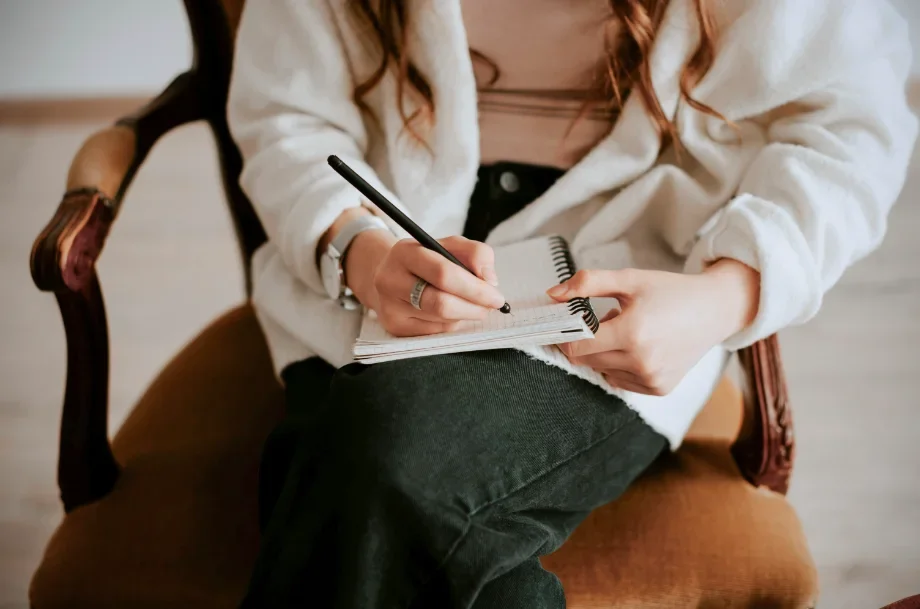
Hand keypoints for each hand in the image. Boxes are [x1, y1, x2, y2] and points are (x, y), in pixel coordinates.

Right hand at [346, 231, 505, 336]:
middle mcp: (391, 279)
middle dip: (474, 307)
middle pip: (441, 303)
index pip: (443, 273)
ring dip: (466, 315)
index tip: (496, 295)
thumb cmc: (427, 260)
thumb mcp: (451, 245)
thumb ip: (476, 253)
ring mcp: (390, 307)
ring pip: (441, 320)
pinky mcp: (394, 327)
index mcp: (405, 252)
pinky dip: (452, 323)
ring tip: (472, 305)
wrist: (390, 275)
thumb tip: (490, 281)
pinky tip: (452, 313)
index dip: (475, 288)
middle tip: (491, 306)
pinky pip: (435, 332)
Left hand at [547, 260, 759, 394]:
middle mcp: (642, 361)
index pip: (577, 346)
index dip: (567, 334)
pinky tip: (640, 346)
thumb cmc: (672, 292)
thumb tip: (553, 294)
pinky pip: (620, 381)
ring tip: (630, 330)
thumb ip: (588, 283)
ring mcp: (651, 379)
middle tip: (608, 318)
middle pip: (586, 360)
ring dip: (605, 352)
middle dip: (587, 340)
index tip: (569, 321)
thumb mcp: (630, 279)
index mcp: (632, 332)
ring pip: (602, 370)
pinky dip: (620, 365)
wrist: (716, 310)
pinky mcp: (659, 388)